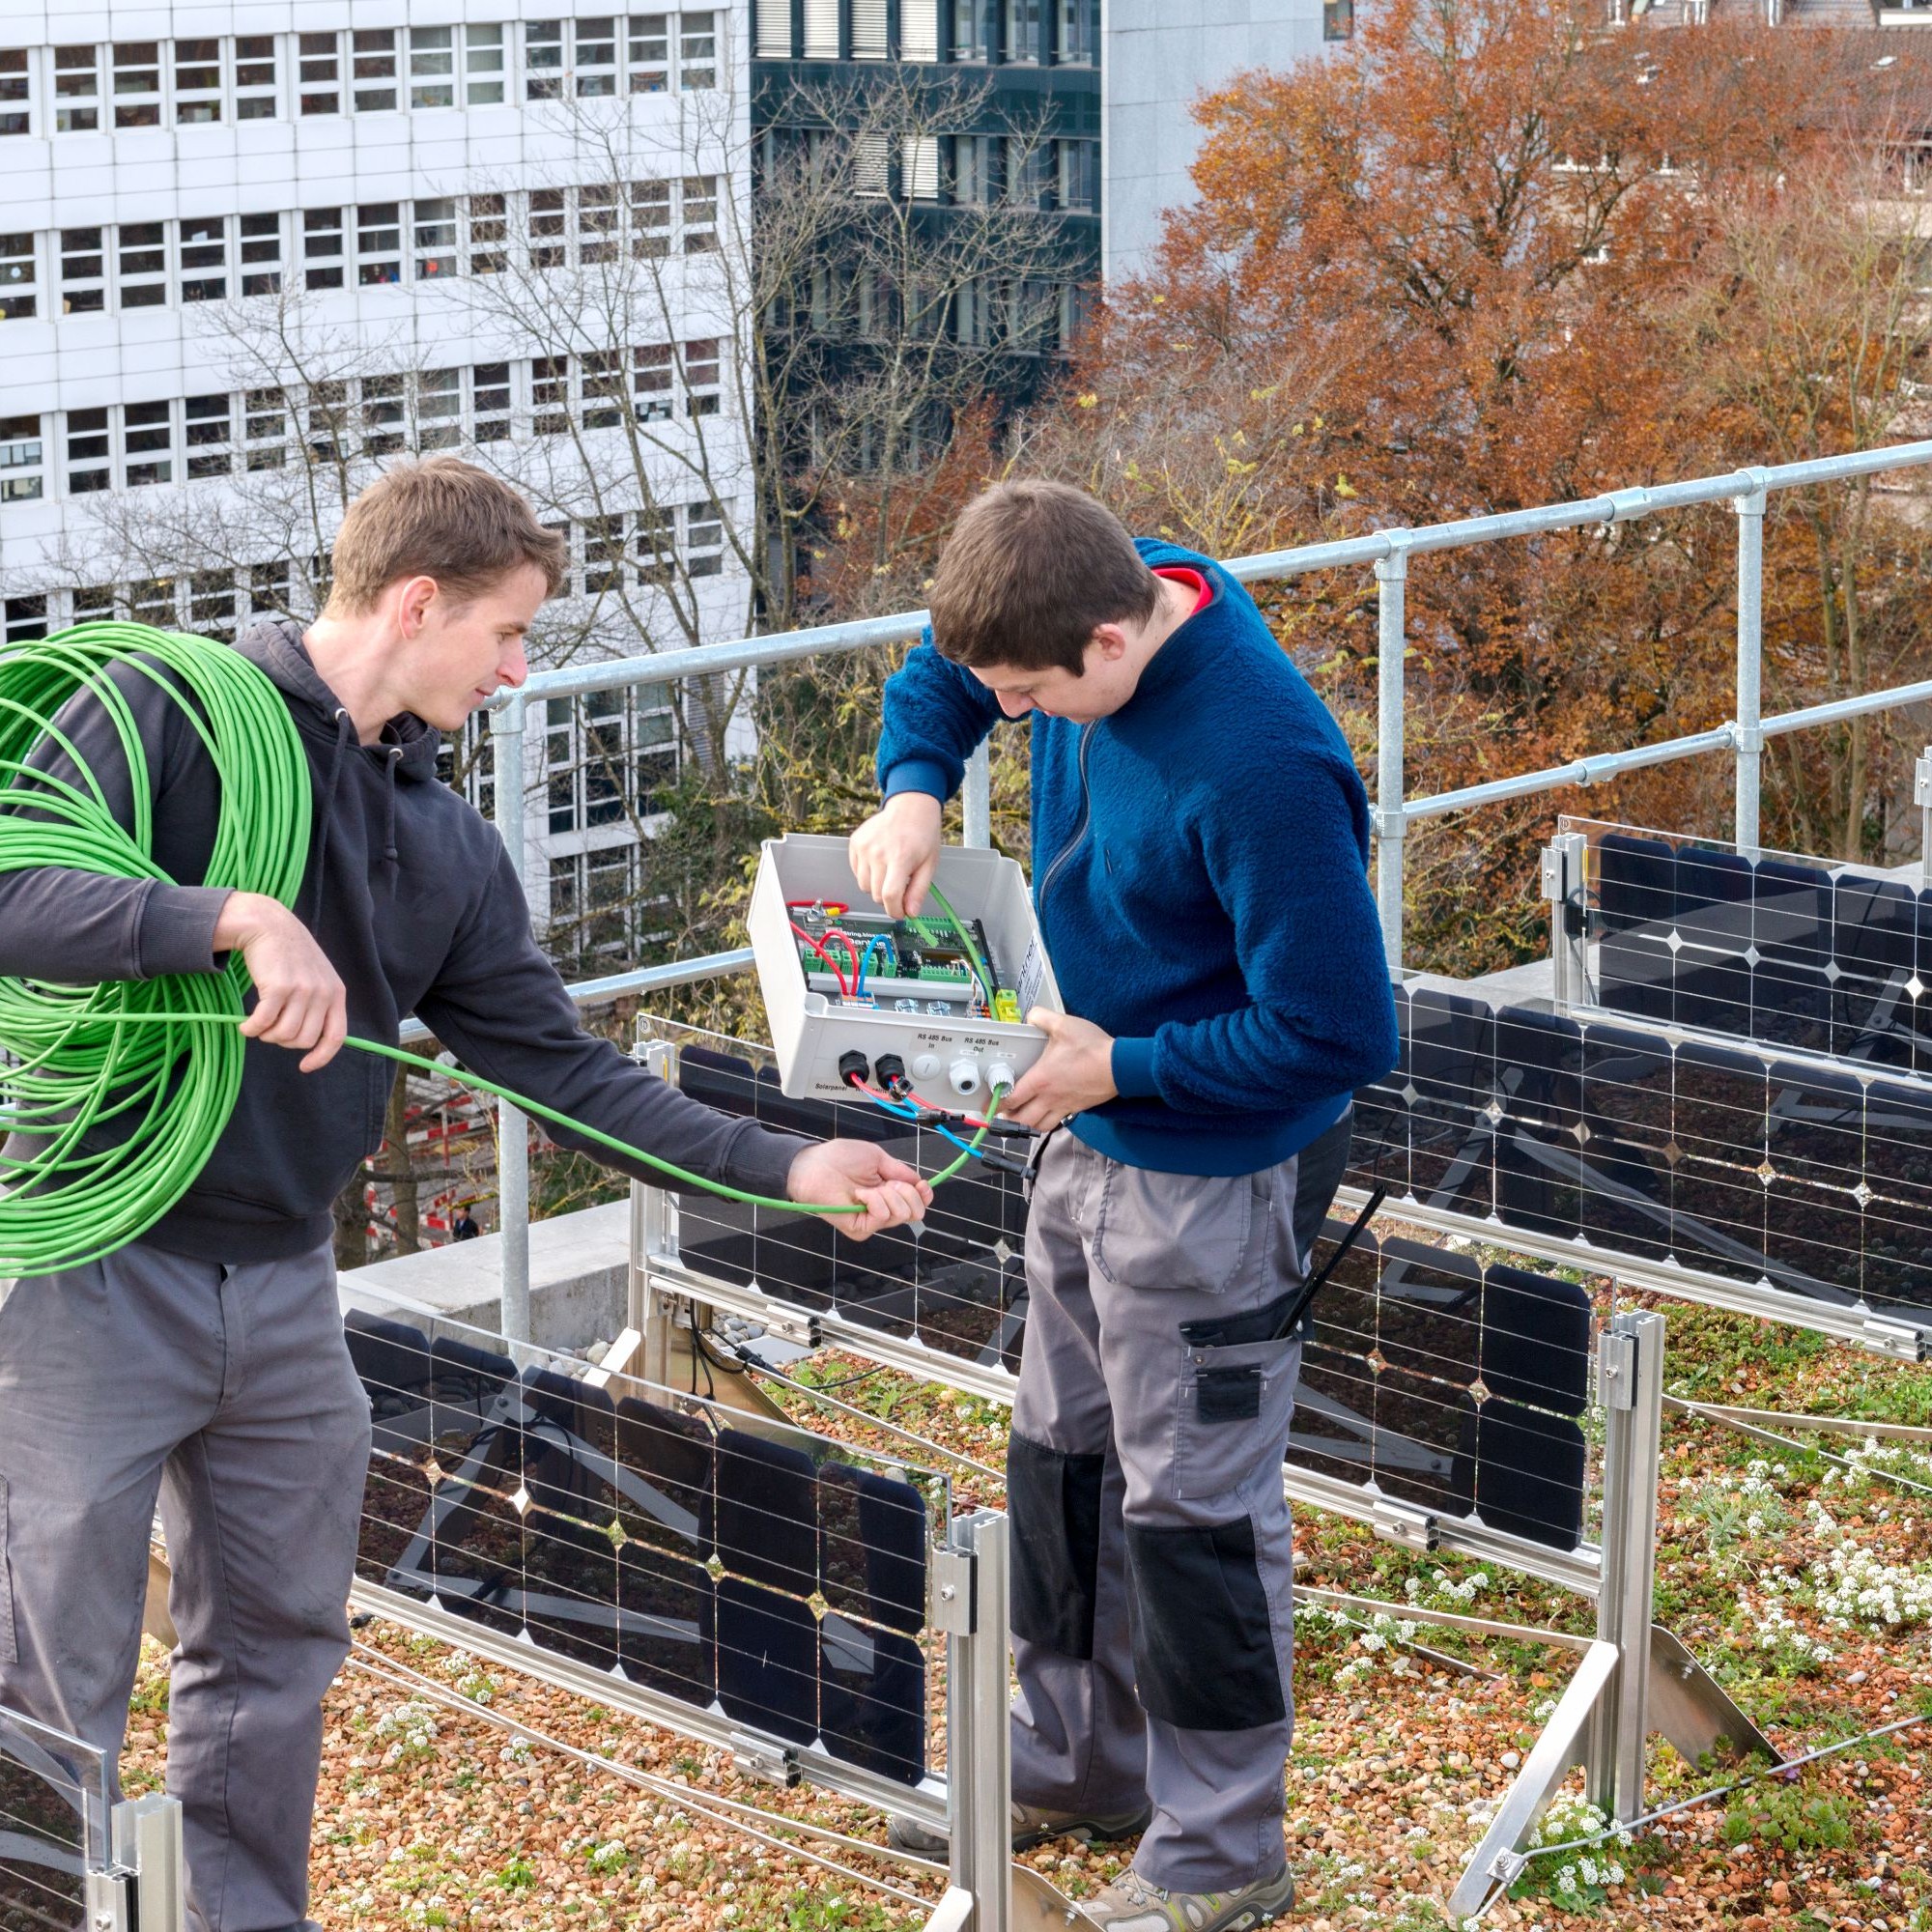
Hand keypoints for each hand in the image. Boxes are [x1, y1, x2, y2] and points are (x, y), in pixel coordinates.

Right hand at [213, 891, 348, 1072]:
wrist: (268, 924)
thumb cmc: (288, 954)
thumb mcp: (315, 976)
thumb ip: (317, 1003)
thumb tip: (306, 1040)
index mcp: (336, 993)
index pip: (336, 1036)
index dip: (321, 1056)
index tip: (304, 1067)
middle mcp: (323, 993)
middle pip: (303, 1039)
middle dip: (282, 1041)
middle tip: (270, 1029)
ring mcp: (302, 991)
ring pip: (283, 1035)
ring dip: (266, 1035)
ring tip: (258, 1023)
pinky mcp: (278, 988)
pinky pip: (263, 1023)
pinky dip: (251, 1029)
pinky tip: (245, 1025)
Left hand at [788, 1139, 933, 1239]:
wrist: (814, 1165)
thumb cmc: (840, 1157)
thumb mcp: (878, 1158)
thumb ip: (900, 1171)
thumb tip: (920, 1182)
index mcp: (889, 1193)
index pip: (917, 1204)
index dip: (924, 1195)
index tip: (921, 1185)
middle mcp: (883, 1209)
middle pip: (916, 1212)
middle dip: (907, 1192)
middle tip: (887, 1182)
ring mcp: (872, 1221)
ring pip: (902, 1214)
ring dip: (888, 1194)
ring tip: (867, 1188)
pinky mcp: (860, 1229)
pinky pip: (882, 1216)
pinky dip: (874, 1200)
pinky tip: (859, 1194)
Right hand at [849, 792, 942, 917]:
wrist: (910, 808)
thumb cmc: (922, 835)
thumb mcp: (929, 865)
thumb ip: (919, 891)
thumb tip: (911, 913)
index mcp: (900, 858)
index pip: (889, 896)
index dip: (894, 911)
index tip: (900, 913)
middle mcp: (878, 852)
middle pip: (876, 894)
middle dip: (888, 898)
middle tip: (900, 885)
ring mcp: (864, 847)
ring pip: (864, 886)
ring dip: (876, 886)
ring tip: (890, 870)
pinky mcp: (855, 843)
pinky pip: (857, 872)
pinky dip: (867, 873)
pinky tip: (880, 862)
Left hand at [1003, 1010, 1117, 1132]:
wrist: (1119, 1066)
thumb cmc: (1093, 1048)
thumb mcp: (1064, 1025)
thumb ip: (1043, 1017)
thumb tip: (1032, 1015)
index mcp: (1041, 1079)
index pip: (1011, 1098)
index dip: (996, 1102)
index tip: (988, 1103)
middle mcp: (1049, 1097)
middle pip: (1022, 1119)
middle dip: (1008, 1118)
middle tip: (1002, 1111)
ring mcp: (1063, 1105)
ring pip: (1038, 1126)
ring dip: (1026, 1124)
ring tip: (1020, 1116)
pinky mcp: (1076, 1108)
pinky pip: (1056, 1123)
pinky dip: (1045, 1123)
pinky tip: (1044, 1114)